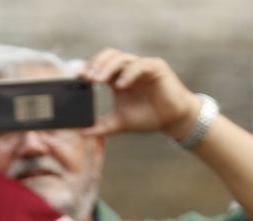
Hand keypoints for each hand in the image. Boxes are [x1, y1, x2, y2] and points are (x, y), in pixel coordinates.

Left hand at [81, 50, 200, 138]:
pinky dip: (129, 74)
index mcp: (118, 77)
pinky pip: (139, 65)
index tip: (78, 77)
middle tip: (87, 77)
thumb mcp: (121, 122)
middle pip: (109, 56)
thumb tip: (82, 132)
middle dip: (97, 65)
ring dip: (108, 67)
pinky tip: (121, 85)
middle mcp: (129, 69)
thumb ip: (102, 126)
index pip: (100, 66)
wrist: (173, 121)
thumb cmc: (149, 118)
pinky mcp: (156, 67)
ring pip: (122, 58)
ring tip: (99, 79)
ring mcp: (142, 66)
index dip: (89, 68)